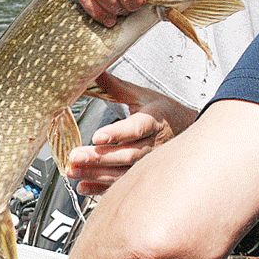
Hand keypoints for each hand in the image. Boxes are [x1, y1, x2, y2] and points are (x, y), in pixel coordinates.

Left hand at [68, 74, 197, 194]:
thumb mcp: (140, 95)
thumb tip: (92, 69)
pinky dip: (101, 188)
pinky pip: (121, 185)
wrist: (185, 132)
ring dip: (95, 174)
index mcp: (153, 120)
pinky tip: (83, 186)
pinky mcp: (142, 175)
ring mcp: (148, 163)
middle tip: (75, 156)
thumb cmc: (161, 112)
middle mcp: (153, 144)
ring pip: (122, 172)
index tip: (97, 135)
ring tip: (72, 171)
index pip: (136, 128)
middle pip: (126, 154)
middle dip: (99, 157)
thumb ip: (114, 86)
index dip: (117, 133)